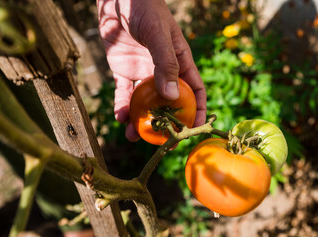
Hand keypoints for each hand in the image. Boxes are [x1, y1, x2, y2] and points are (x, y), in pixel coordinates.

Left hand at [97, 0, 206, 140]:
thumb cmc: (143, 7)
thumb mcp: (158, 34)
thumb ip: (166, 63)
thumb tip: (172, 96)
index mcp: (180, 61)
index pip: (195, 90)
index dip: (198, 110)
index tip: (194, 129)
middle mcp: (163, 70)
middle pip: (169, 102)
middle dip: (166, 122)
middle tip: (161, 142)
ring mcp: (143, 72)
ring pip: (145, 102)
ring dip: (140, 119)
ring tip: (133, 136)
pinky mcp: (123, 70)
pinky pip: (123, 92)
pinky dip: (122, 105)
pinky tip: (120, 118)